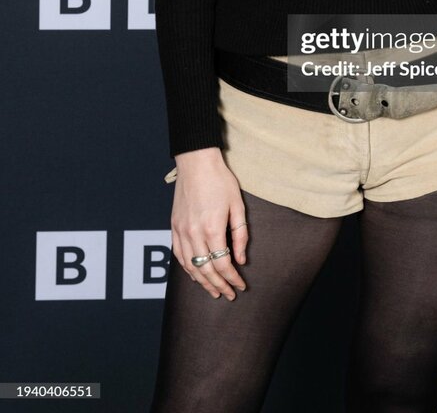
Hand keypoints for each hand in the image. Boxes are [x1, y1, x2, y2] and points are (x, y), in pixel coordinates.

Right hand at [171, 147, 248, 299]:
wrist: (196, 163)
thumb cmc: (220, 180)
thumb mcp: (237, 205)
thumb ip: (240, 235)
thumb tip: (241, 259)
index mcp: (212, 229)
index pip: (222, 264)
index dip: (232, 279)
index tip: (240, 286)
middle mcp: (194, 233)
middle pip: (205, 270)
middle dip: (218, 285)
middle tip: (228, 295)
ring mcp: (181, 231)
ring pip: (190, 266)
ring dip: (202, 282)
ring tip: (213, 291)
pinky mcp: (174, 227)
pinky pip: (179, 255)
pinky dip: (187, 268)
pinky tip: (195, 274)